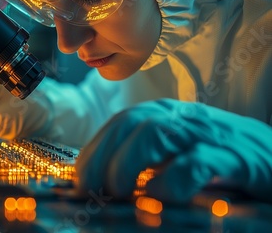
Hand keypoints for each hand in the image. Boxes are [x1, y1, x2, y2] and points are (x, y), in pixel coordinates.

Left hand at [75, 98, 271, 202]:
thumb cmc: (227, 165)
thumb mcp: (182, 157)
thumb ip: (149, 164)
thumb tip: (106, 184)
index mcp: (169, 118)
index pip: (119, 124)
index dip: (94, 151)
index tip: (79, 181)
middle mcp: (184, 119)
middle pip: (129, 123)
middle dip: (100, 158)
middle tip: (90, 191)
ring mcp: (209, 135)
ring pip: (154, 133)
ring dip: (127, 165)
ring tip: (120, 193)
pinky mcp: (237, 157)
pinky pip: (195, 161)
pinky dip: (172, 181)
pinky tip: (161, 198)